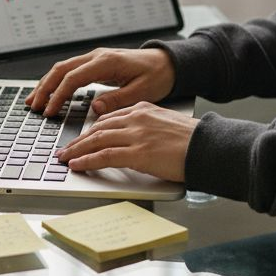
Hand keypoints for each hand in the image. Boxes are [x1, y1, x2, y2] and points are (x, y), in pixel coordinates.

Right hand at [26, 47, 175, 116]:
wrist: (168, 63)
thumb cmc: (157, 76)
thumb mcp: (141, 92)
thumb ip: (117, 99)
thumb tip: (95, 107)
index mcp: (107, 62)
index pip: (73, 78)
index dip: (58, 95)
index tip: (50, 111)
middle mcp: (97, 56)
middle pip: (61, 70)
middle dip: (45, 88)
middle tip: (34, 106)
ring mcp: (95, 58)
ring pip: (63, 68)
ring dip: (47, 84)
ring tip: (34, 101)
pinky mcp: (96, 63)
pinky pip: (71, 70)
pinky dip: (57, 82)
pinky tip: (51, 93)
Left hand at [55, 101, 198, 181]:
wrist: (210, 147)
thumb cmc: (194, 141)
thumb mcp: (167, 126)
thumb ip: (148, 128)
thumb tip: (135, 141)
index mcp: (144, 109)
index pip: (110, 118)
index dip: (92, 130)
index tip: (82, 138)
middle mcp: (137, 118)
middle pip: (99, 128)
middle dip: (79, 140)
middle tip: (65, 149)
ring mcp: (137, 135)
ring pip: (97, 140)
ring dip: (77, 150)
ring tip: (65, 158)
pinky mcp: (138, 153)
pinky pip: (104, 156)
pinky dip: (87, 161)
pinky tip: (77, 165)